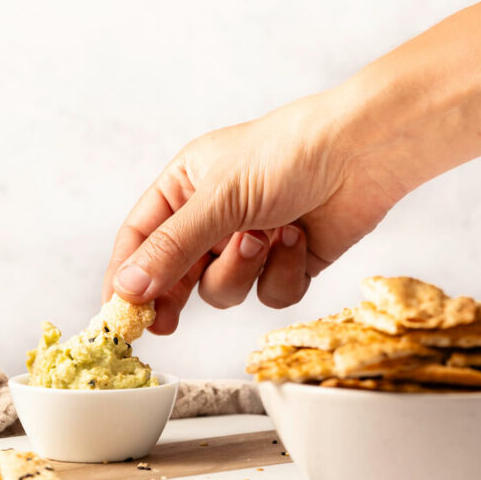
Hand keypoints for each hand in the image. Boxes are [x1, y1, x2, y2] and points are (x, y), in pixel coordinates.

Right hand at [103, 91, 406, 334]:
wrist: (362, 155)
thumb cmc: (287, 155)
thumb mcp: (219, 200)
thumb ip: (172, 248)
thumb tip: (127, 288)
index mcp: (185, 188)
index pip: (140, 238)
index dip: (126, 276)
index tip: (118, 313)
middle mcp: (213, 217)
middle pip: (176, 274)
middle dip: (176, 295)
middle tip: (165, 325)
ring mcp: (252, 243)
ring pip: (223, 290)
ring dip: (242, 270)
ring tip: (266, 236)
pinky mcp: (288, 264)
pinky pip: (269, 294)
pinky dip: (283, 272)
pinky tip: (299, 239)